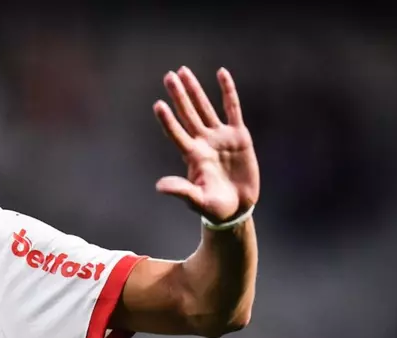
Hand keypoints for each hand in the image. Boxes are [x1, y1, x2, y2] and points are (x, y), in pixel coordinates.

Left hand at [153, 67, 259, 221]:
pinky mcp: (238, 135)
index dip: (168, 120)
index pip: (176, 133)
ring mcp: (220, 137)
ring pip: (205, 107)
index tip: (158, 104)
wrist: (237, 208)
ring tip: (183, 71)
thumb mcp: (197, 201)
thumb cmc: (214, 207)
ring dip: (194, 90)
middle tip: (168, 76)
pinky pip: (233, 108)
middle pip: (188, 113)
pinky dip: (228, 91)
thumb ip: (181, 191)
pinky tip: (221, 73)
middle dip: (178, 95)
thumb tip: (159, 186)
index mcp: (192, 156)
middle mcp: (203, 142)